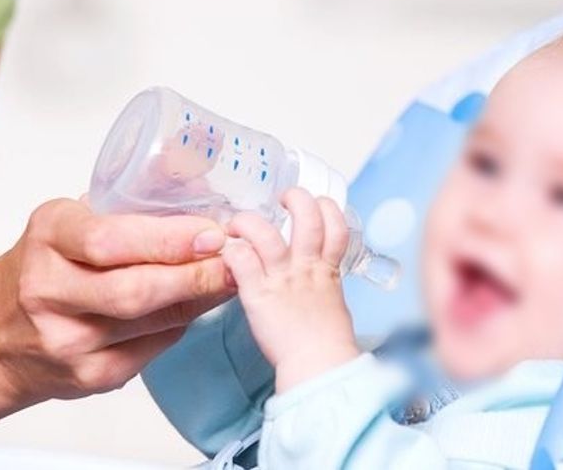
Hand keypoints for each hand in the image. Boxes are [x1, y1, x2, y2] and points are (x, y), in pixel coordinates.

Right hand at [0, 198, 233, 405]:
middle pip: (135, 290)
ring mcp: (68, 340)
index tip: (212, 231)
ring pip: (152, 322)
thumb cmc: (42, 266)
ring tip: (229, 276)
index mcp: (47, 238)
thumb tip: (201, 188)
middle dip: (197, 274)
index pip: (109, 240)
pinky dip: (183, 324)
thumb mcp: (69, 221)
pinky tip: (196, 304)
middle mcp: (50, 292)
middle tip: (235, 259)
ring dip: (200, 298)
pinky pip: (155, 347)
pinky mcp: (90, 376)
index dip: (169, 238)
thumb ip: (126, 206)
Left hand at [223, 188, 359, 393]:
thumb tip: (316, 278)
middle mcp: (306, 266)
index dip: (325, 207)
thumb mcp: (332, 301)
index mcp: (327, 268)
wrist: (319, 364)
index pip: (336, 223)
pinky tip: (227, 252)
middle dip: (295, 198)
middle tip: (281, 200)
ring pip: (266, 233)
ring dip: (248, 222)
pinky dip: (231, 250)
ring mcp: (282, 278)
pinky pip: (241, 260)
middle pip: (307, 215)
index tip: (313, 206)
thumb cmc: (326, 341)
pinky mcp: (258, 294)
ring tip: (239, 224)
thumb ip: (322, 282)